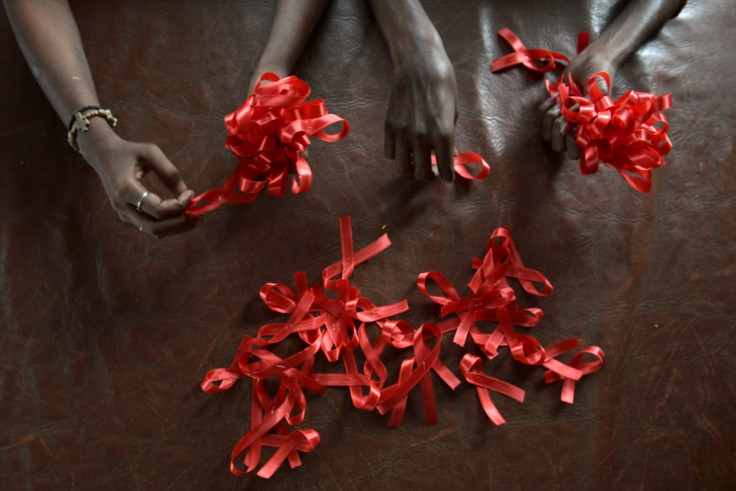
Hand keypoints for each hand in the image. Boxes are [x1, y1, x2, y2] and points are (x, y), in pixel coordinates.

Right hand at [77, 119, 199, 236]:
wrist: (103, 155)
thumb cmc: (129, 151)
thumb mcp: (150, 152)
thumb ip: (169, 172)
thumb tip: (187, 193)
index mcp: (125, 189)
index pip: (156, 209)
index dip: (177, 206)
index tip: (191, 194)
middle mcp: (122, 206)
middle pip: (155, 227)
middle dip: (180, 224)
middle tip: (199, 216)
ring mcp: (123, 213)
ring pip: (153, 231)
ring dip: (176, 227)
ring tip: (196, 219)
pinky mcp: (128, 215)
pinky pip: (150, 226)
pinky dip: (168, 225)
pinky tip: (183, 217)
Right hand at [384, 42, 457, 181]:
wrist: (419, 65)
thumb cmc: (443, 86)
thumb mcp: (453, 113)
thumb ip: (451, 139)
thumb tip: (452, 156)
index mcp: (443, 135)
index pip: (446, 171)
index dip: (447, 176)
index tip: (447, 175)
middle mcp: (422, 138)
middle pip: (421, 175)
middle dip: (429, 175)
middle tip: (432, 168)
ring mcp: (403, 133)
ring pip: (403, 168)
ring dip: (411, 167)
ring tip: (417, 159)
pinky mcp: (389, 127)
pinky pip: (390, 153)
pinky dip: (398, 154)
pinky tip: (405, 146)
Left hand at [540, 51, 614, 159]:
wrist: (593, 59)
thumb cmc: (600, 77)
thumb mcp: (597, 95)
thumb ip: (585, 113)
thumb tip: (568, 128)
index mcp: (591, 132)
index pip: (575, 154)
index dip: (571, 142)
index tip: (574, 126)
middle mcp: (577, 131)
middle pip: (558, 146)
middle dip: (558, 128)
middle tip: (566, 111)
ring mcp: (564, 122)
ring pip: (548, 134)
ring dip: (552, 116)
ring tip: (562, 101)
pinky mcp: (554, 110)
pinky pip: (542, 117)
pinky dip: (546, 106)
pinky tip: (554, 98)